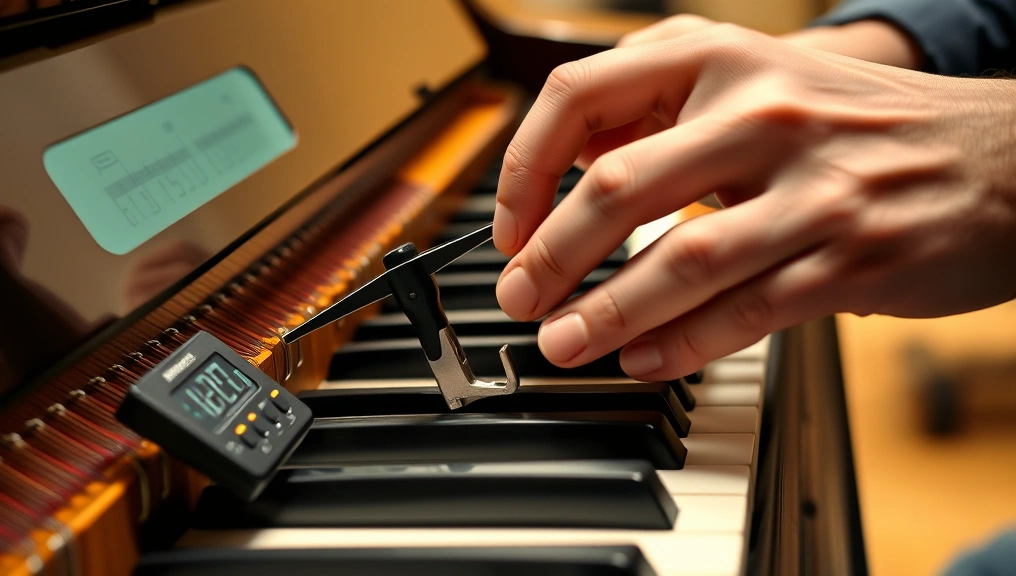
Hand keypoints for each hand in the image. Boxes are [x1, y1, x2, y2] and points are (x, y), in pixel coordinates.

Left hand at [492, 24, 1015, 380]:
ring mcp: (813, 188)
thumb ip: (665, 111)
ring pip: (680, 260)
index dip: (525, 168)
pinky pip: (746, 311)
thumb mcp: (758, 78)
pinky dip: (682, 343)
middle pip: (616, 186)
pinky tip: (645, 359)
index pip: (581, 96)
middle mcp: (764, 112)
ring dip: (605, 313)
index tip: (512, 224)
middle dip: (549, 256)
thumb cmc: (858, 125)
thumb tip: (564, 164)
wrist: (998, 154)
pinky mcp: (853, 258)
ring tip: (564, 343)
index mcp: (722, 56)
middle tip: (520, 298)